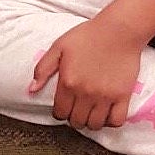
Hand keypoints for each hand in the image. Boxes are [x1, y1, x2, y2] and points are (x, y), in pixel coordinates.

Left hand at [28, 18, 142, 129]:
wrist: (119, 29)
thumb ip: (43, 68)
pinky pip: (116, 121)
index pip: (60, 113)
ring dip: (91, 121)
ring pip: (95, 125)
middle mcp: (85, 93)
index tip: (65, 106)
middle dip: (75, 117)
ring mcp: (105, 96)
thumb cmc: (88, 35)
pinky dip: (111, 121)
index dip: (61, 112)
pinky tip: (108, 113)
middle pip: (77, 121)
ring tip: (92, 111)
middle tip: (78, 108)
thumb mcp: (59, 46)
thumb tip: (31, 89)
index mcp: (68, 82)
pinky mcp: (122, 95)